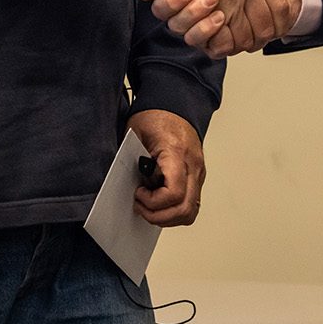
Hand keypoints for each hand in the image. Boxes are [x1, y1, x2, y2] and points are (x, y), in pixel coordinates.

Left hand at [125, 109, 205, 226]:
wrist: (175, 105)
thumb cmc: (156, 116)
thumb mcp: (135, 133)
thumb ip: (131, 159)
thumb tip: (124, 186)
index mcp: (176, 152)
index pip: (173, 193)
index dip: (153, 202)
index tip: (138, 193)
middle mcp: (193, 165)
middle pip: (185, 208)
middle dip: (159, 216)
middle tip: (141, 207)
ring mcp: (198, 173)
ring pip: (190, 212)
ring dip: (168, 217)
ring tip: (150, 207)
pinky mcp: (197, 177)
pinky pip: (191, 204)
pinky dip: (175, 211)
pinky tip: (160, 203)